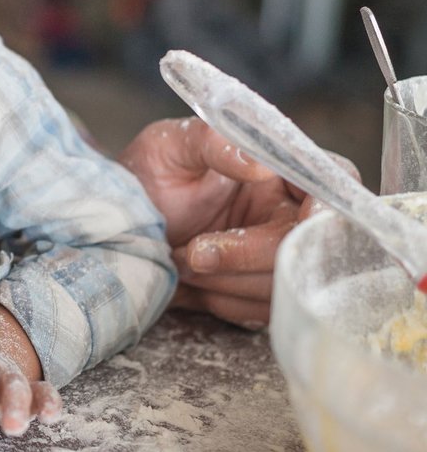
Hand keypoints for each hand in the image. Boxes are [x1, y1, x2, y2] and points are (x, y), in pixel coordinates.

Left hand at [118, 117, 339, 327]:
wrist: (118, 224)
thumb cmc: (146, 175)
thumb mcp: (171, 144)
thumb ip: (213, 141)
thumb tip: (261, 163)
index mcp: (280, 168)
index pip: (333, 180)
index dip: (326, 206)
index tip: (302, 222)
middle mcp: (288, 211)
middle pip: (310, 243)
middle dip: (251, 253)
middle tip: (195, 251)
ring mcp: (277, 254)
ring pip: (286, 282)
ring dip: (229, 280)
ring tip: (180, 260)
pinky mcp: (260, 289)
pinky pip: (262, 309)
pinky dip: (222, 299)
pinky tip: (189, 282)